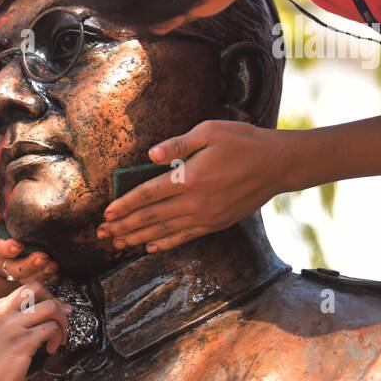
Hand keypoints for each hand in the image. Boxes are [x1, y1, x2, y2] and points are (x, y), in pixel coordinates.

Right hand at [0, 206, 56, 282]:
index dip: (6, 249)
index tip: (18, 245)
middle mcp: (0, 263)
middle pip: (13, 268)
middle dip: (28, 265)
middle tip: (43, 257)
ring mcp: (14, 271)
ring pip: (26, 277)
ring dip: (40, 272)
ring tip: (52, 265)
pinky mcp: (27, 275)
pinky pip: (37, 280)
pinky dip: (47, 278)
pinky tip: (56, 272)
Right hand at [0, 284, 69, 380]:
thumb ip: (5, 323)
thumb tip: (35, 317)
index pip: (22, 292)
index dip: (41, 301)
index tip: (49, 314)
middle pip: (36, 289)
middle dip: (54, 301)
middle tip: (60, 318)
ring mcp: (10, 326)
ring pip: (50, 306)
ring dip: (61, 321)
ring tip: (58, 337)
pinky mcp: (22, 342)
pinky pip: (51, 328)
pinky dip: (57, 337)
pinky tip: (50, 350)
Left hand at [97, 120, 290, 253]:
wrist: (278, 164)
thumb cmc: (243, 142)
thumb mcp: (210, 132)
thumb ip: (178, 144)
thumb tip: (151, 155)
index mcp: (189, 178)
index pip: (148, 195)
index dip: (125, 205)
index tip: (106, 213)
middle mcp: (195, 202)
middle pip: (152, 217)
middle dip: (124, 226)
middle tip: (102, 234)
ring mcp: (206, 216)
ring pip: (165, 231)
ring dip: (138, 237)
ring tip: (118, 243)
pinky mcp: (216, 223)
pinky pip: (185, 237)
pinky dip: (166, 243)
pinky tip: (150, 248)